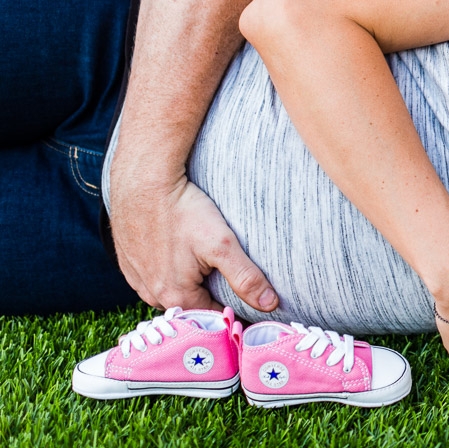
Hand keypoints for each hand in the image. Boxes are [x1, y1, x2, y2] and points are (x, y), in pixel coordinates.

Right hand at [109, 170, 277, 312]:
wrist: (142, 182)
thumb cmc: (182, 211)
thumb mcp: (222, 244)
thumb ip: (246, 277)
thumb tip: (270, 304)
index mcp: (176, 297)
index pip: (212, 317)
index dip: (231, 308)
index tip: (246, 298)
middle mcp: (152, 295)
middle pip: (191, 304)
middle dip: (210, 294)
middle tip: (226, 272)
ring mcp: (137, 279)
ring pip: (171, 290)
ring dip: (188, 281)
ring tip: (202, 260)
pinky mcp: (128, 262)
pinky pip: (153, 275)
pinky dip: (168, 268)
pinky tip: (178, 250)